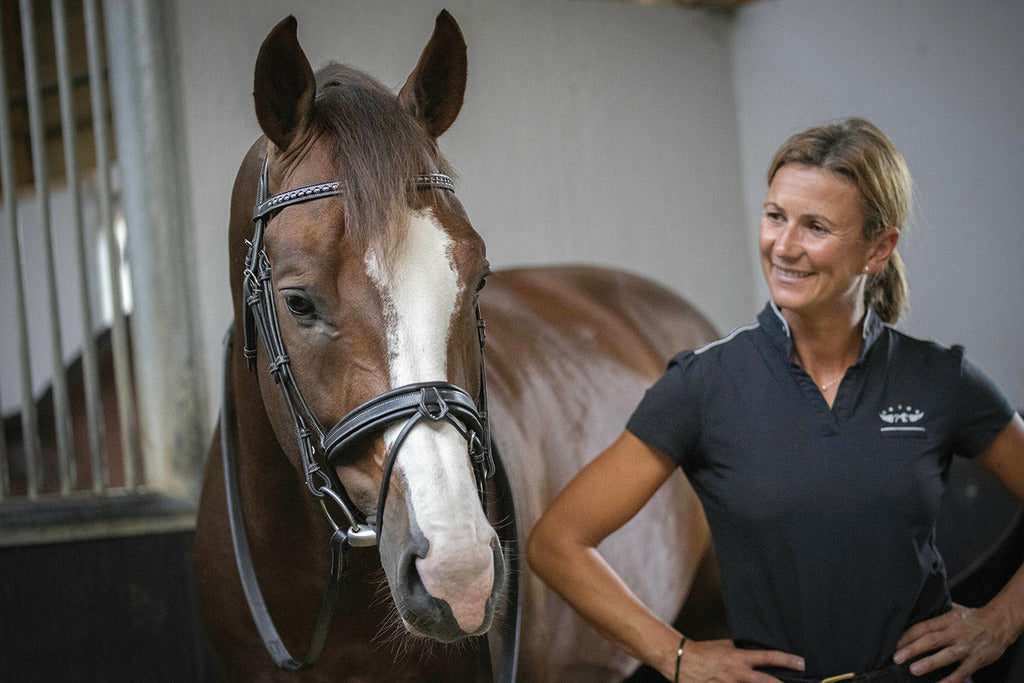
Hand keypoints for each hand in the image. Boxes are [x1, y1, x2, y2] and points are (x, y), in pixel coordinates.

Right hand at [674, 638, 804, 681]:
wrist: (681, 660)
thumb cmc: (703, 651)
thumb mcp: (725, 645)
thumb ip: (741, 650)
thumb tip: (755, 650)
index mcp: (738, 657)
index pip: (768, 657)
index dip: (787, 660)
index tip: (802, 662)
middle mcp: (736, 673)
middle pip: (766, 682)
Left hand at [894, 603, 1015, 681]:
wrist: (999, 623)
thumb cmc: (972, 618)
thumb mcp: (952, 610)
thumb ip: (936, 615)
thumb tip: (915, 614)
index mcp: (947, 620)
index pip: (924, 627)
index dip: (908, 636)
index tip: (897, 645)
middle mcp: (955, 633)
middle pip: (931, 640)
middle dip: (913, 649)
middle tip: (898, 657)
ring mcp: (966, 647)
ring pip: (946, 655)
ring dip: (929, 663)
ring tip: (914, 670)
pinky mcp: (976, 660)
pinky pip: (962, 672)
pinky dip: (951, 680)